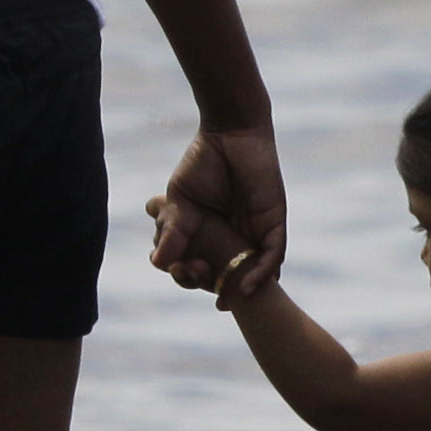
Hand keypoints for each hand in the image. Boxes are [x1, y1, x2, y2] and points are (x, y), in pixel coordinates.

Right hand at [151, 125, 285, 306]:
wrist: (230, 132)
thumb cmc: (202, 163)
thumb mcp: (179, 202)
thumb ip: (173, 231)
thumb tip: (156, 262)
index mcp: (209, 233)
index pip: (201, 264)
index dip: (189, 277)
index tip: (178, 274)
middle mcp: (233, 237)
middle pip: (227, 274)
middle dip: (212, 286)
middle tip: (195, 278)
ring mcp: (255, 232)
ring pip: (252, 271)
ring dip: (237, 286)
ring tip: (221, 297)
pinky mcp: (273, 223)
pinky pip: (272, 255)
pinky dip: (262, 273)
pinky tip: (248, 286)